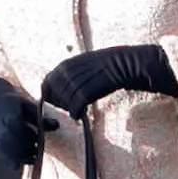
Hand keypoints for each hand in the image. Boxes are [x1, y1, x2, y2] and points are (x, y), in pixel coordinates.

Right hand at [0, 77, 56, 167]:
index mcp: (8, 116)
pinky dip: (17, 162)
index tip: (38, 137)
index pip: (20, 129)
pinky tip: (25, 158)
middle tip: (37, 147)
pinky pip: (5, 160)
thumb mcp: (27, 105)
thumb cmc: (13, 104)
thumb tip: (57, 125)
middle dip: (28, 148)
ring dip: (24, 157)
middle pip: (15, 144)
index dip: (30, 136)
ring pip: (10, 154)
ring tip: (34, 154)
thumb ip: (41, 117)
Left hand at [42, 45, 177, 119]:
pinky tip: (82, 115)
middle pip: (53, 93)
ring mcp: (78, 80)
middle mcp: (69, 70)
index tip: (59, 102)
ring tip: (79, 111)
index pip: (47, 82)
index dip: (51, 94)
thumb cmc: (110, 66)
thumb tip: (62, 86)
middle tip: (71, 108)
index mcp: (67, 63)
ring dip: (69, 109)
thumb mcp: (87, 64)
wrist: (130, 63)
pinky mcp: (88, 90)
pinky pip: (75, 107)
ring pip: (64, 101)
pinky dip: (76, 113)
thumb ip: (73, 74)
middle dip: (59, 104)